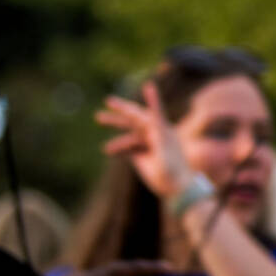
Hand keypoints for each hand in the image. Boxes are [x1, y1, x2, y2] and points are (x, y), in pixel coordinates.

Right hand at [96, 81, 194, 202]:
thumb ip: (157, 128)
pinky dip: (119, 148)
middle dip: (122, 111)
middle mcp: (156, 136)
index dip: (152, 99)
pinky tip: (108, 151)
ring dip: (116, 127)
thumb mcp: (163, 146)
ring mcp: (149, 146)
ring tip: (98, 120)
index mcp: (162, 131)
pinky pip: (128, 149)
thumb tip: (151, 112)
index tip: (149, 86)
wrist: (176, 189)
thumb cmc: (172, 168)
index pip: (151, 113)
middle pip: (137, 120)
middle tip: (108, 101)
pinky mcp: (143, 157)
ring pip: (129, 134)